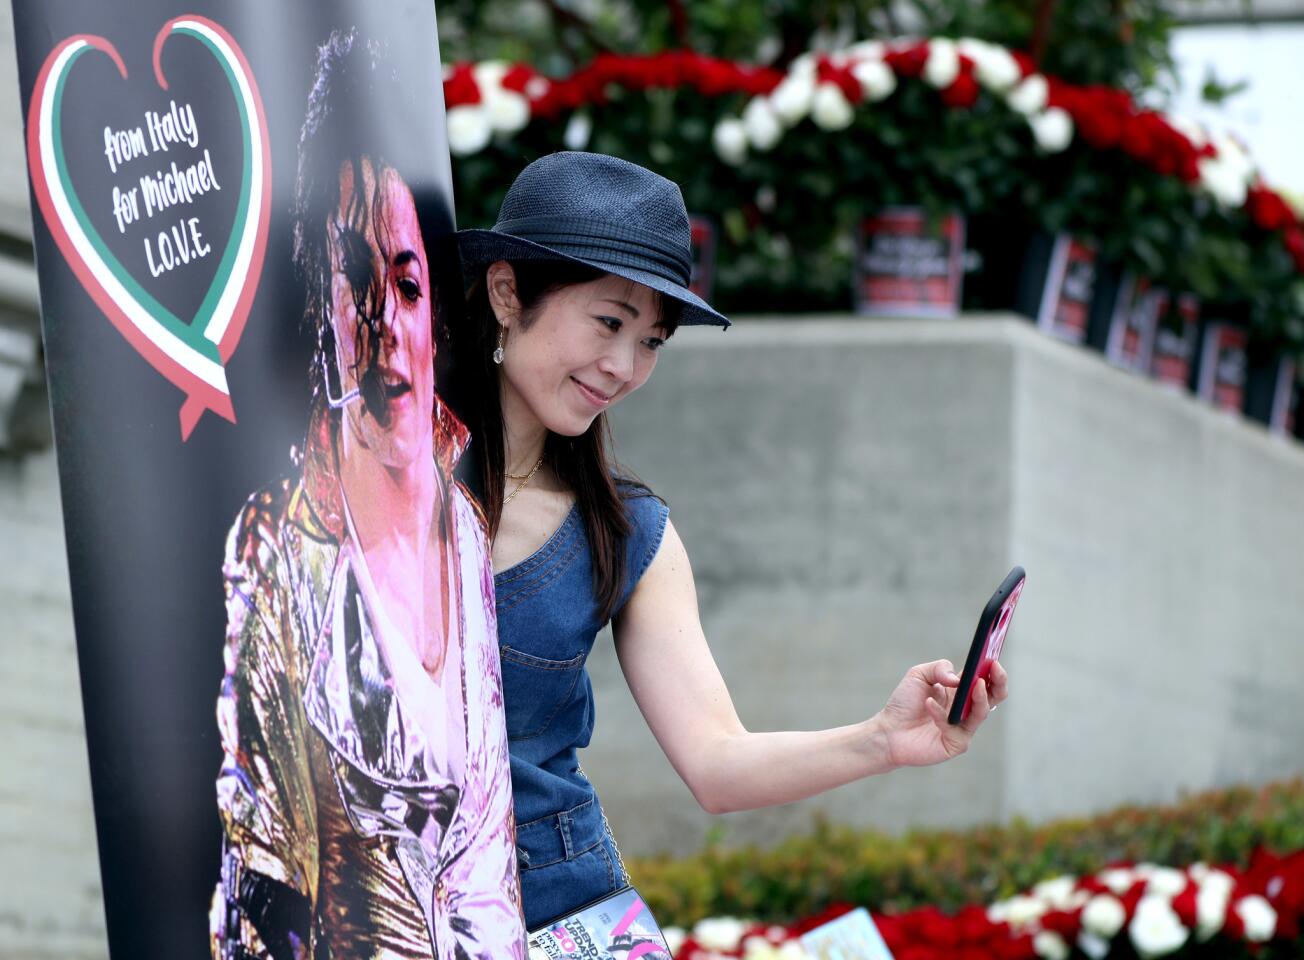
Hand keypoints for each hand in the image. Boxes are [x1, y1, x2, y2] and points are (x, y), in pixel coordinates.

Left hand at [871, 659, 1008, 767]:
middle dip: (999, 682)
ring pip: (981, 713)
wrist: (888, 730)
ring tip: (975, 683)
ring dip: (980, 697)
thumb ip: (939, 668)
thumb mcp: (919, 675)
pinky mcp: (955, 744)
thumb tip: (958, 679)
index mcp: (961, 691)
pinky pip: (955, 728)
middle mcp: (966, 710)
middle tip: (995, 669)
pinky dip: (941, 714)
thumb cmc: (904, 702)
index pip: (986, 680)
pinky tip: (928, 703)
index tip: (994, 659)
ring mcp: (963, 728)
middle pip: (994, 697)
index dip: (993, 670)